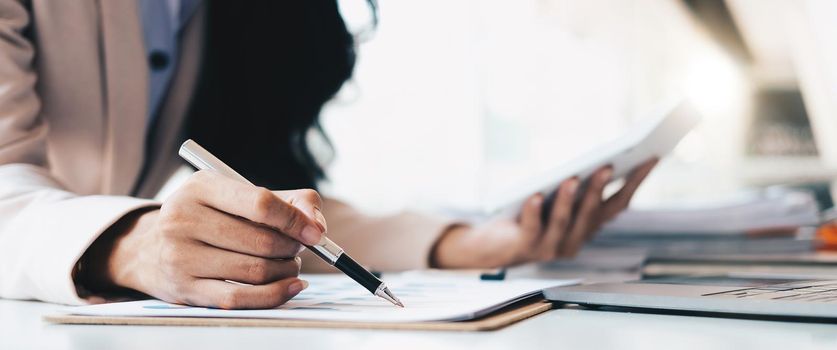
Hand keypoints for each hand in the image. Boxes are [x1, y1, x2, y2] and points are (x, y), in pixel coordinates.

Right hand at [79, 170, 327, 308]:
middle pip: (261, 241)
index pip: (260, 203)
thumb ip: (287, 201)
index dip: (295, 220)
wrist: (151, 249)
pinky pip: (240, 299)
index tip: (315, 233)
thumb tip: (316, 225)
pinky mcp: (185, 288)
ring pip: (254, 271)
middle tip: (298, 249)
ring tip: (289, 264)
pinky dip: (274, 295)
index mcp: (201, 186)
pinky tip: (290, 286)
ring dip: (285, 271)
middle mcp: (184, 219)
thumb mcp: (238, 194)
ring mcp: (180, 256)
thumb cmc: (209, 218)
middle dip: (291, 248)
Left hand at [432, 159, 657, 267]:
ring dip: (569, 199)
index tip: (650, 157)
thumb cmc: (527, 214)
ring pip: (564, 222)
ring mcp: (550, 247)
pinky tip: (535, 196)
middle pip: (593, 214)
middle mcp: (574, 241)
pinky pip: (531, 228)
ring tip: (571, 178)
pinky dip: (533, 211)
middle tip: (607, 166)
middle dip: (600, 189)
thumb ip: (575, 184)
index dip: (635, 182)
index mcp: (587, 227)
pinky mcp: (524, 248)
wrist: (492, 245)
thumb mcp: (555, 197)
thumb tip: (595, 158)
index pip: (618, 204)